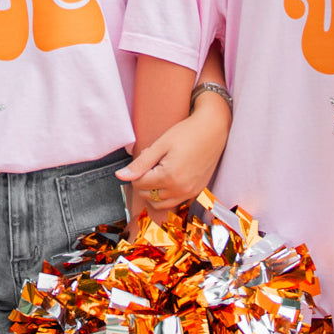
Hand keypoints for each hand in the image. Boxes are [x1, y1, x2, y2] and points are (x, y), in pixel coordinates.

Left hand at [117, 95, 230, 220]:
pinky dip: (166, 195)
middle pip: (147, 195)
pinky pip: (174, 202)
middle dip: (144, 181)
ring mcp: (190, 192)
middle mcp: (180, 189)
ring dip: (153, 191)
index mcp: (169, 177)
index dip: (137, 171)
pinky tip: (169, 178)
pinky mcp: (197, 191)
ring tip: (159, 171)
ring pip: (160, 203)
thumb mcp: (160, 145)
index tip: (146, 156)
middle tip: (152, 161)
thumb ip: (140, 164)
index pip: (139, 184)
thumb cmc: (187, 133)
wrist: (213, 130)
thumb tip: (120, 176)